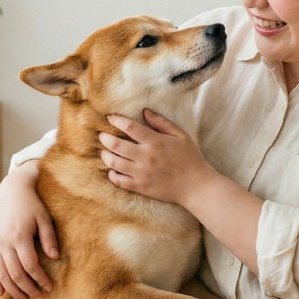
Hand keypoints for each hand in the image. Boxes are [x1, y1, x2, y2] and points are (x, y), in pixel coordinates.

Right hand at [0, 162, 58, 298]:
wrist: (10, 191)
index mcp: (19, 236)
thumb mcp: (44, 218)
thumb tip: (55, 257)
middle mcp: (4, 243)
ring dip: (13, 290)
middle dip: (28, 289)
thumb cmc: (31, 204)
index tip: (50, 288)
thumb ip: (49, 238)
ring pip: (2, 274)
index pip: (30, 265)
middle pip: (15, 274)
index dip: (40, 279)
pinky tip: (1, 293)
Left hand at [99, 109, 215, 205]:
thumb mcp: (180, 135)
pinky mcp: (140, 187)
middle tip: (102, 135)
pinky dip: (112, 174)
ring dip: (105, 155)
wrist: (196, 186)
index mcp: (155, 141)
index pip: (129, 127)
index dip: (116, 120)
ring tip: (104, 151)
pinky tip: (113, 170)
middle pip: (116, 144)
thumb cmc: (190, 158)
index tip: (110, 118)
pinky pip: (119, 181)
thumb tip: (144, 111)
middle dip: (105, 138)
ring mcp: (141, 173)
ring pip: (114, 163)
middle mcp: (145, 157)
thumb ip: (161, 122)